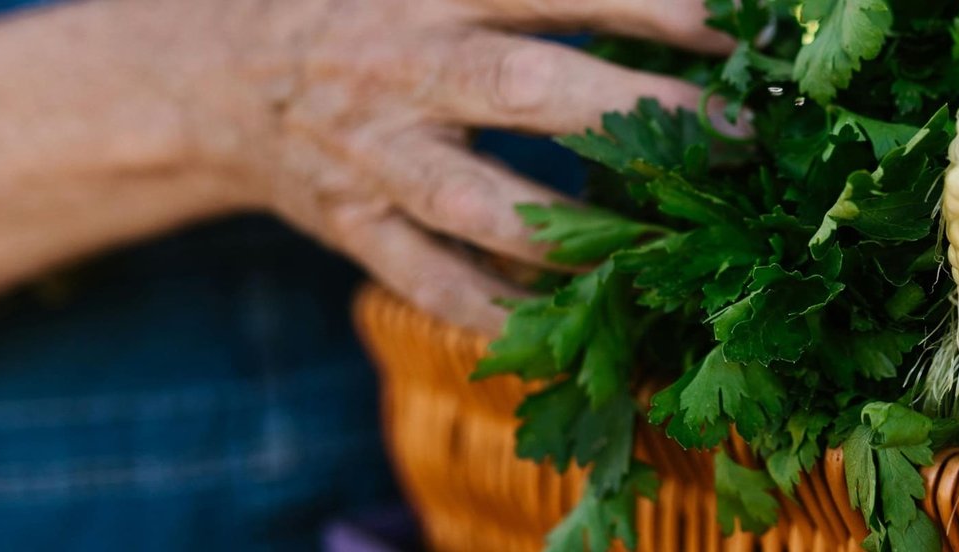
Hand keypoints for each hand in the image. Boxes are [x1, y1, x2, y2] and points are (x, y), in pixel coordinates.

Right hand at [163, 0, 737, 331]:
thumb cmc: (367, 13)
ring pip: (479, 203)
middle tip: (739, 137)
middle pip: (529, 88)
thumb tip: (675, 5)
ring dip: (580, 237)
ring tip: (674, 254)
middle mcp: (406, 67)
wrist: (218, 75)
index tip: (741, 29)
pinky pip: (431, 284)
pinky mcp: (355, 228)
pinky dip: (502, 315)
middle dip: (639, 113)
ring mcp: (376, 156)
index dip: (655, 8)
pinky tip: (582, 334)